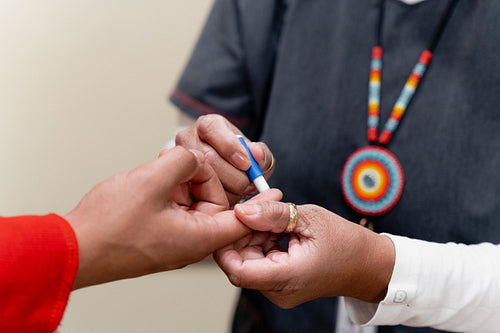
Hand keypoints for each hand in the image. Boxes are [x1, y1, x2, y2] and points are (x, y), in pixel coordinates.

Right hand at [65, 146, 282, 288]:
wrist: (74, 247)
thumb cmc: (111, 225)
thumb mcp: (153, 181)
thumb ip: (184, 162)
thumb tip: (193, 157)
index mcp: (199, 236)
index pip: (242, 220)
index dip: (260, 203)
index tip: (277, 189)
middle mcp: (190, 242)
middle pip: (216, 202)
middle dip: (204, 177)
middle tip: (184, 162)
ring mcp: (173, 239)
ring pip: (193, 202)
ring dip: (182, 182)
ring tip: (160, 171)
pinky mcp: (158, 234)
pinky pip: (176, 207)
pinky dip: (171, 190)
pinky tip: (154, 181)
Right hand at [175, 114, 274, 205]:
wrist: (229, 175)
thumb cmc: (242, 161)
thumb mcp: (256, 155)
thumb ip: (262, 154)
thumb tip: (257, 154)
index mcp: (209, 125)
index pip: (211, 128)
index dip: (230, 147)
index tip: (246, 164)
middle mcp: (189, 139)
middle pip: (208, 157)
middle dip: (233, 176)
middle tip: (249, 185)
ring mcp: (181, 161)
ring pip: (202, 178)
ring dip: (227, 190)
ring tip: (240, 192)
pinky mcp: (179, 182)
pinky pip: (197, 195)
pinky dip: (217, 201)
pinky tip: (228, 199)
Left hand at [214, 201, 394, 307]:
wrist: (367, 265)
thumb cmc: (346, 243)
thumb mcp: (309, 219)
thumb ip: (272, 214)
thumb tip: (241, 210)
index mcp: (288, 277)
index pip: (237, 271)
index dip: (226, 245)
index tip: (230, 220)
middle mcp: (279, 291)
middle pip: (240, 263)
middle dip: (242, 234)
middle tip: (256, 209)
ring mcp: (279, 291)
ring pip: (248, 262)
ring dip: (253, 237)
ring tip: (273, 220)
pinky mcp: (281, 285)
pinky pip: (259, 264)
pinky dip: (262, 244)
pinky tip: (276, 230)